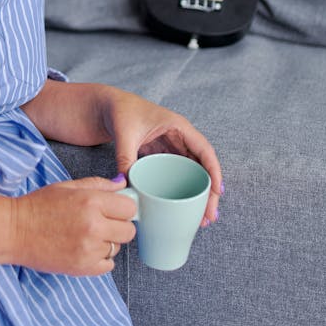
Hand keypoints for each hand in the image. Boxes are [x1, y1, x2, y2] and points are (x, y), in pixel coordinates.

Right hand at [11, 177, 136, 275]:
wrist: (13, 231)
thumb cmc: (38, 206)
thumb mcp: (67, 187)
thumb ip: (98, 184)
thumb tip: (122, 184)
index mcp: (91, 202)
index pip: (130, 208)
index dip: (122, 208)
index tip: (114, 209)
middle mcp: (94, 226)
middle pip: (129, 231)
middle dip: (118, 226)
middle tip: (101, 223)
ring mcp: (89, 250)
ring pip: (117, 248)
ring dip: (107, 242)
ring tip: (85, 236)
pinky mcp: (83, 268)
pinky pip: (108, 265)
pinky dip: (100, 259)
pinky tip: (84, 249)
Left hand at [96, 86, 222, 226]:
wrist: (108, 106)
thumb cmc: (120, 111)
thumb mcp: (124, 134)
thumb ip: (125, 158)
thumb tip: (126, 186)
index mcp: (178, 126)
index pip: (204, 150)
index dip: (214, 171)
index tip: (217, 193)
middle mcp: (181, 137)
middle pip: (203, 166)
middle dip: (209, 192)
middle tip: (209, 216)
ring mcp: (173, 147)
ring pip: (194, 173)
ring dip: (199, 194)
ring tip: (202, 218)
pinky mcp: (164, 156)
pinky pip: (180, 174)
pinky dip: (185, 190)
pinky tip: (186, 208)